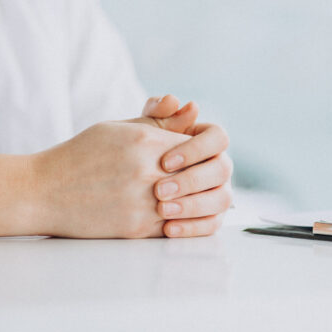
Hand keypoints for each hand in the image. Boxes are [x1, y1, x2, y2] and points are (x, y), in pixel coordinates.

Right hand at [0, 121, 190, 238]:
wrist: (43, 192)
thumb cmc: (81, 155)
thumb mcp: (118, 128)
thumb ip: (159, 121)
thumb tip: (193, 109)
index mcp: (145, 141)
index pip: (200, 144)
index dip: (202, 151)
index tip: (195, 155)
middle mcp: (148, 171)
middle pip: (201, 175)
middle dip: (203, 177)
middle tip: (200, 178)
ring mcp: (144, 203)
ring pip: (193, 203)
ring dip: (196, 200)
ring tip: (189, 196)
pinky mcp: (137, 229)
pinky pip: (176, 226)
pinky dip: (181, 220)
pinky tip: (176, 213)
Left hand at [141, 95, 232, 237]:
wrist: (109, 184)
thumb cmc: (127, 152)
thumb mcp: (138, 130)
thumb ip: (156, 115)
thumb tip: (175, 101)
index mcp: (206, 141)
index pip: (218, 138)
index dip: (196, 149)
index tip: (165, 161)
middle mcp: (216, 165)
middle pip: (222, 170)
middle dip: (191, 180)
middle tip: (159, 190)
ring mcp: (216, 192)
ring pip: (222, 200)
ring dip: (193, 206)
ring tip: (162, 210)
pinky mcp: (209, 217)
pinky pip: (211, 225)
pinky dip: (192, 227)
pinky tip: (168, 229)